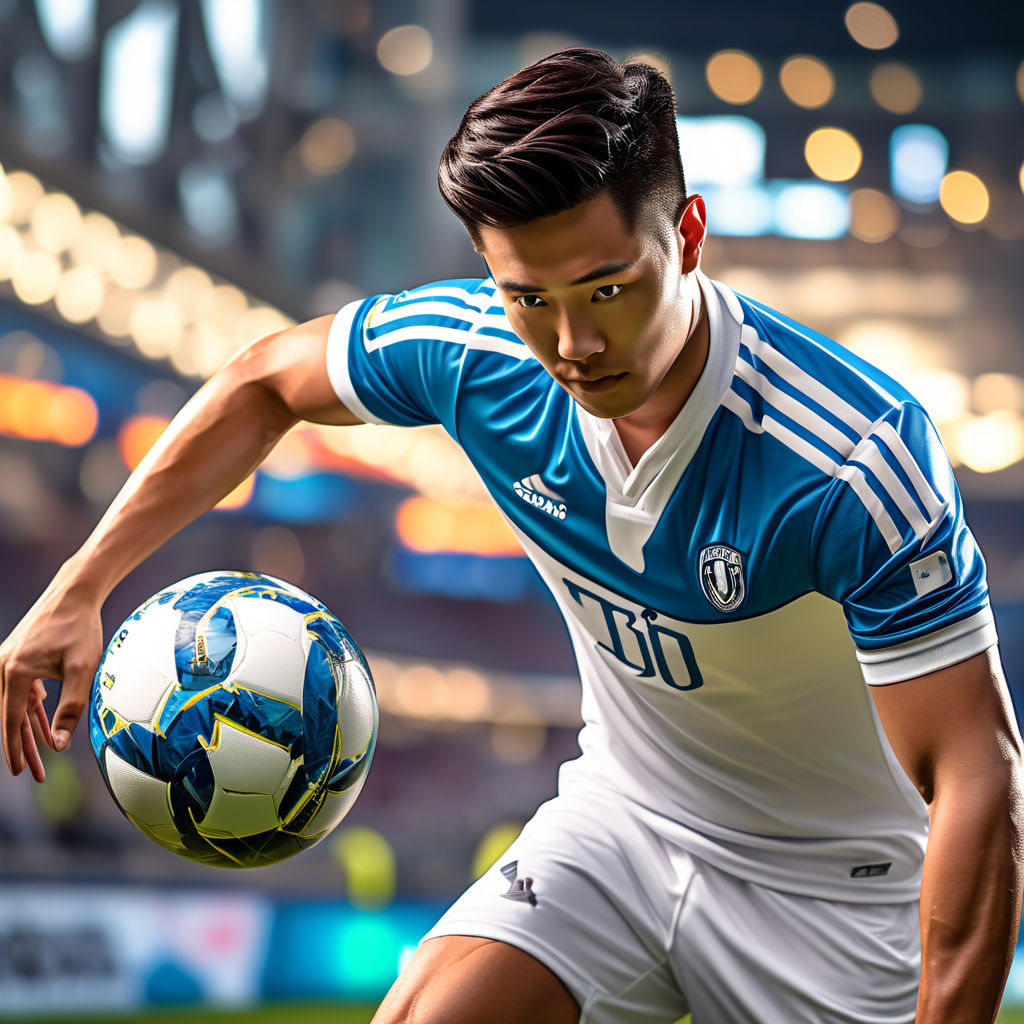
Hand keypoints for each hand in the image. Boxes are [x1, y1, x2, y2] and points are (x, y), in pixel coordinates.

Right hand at [0, 581, 103, 780]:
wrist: (75, 592)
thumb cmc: (81, 628)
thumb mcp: (81, 671)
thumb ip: (70, 709)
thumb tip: (57, 745)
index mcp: (15, 673)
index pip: (12, 721)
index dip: (17, 750)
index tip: (20, 772)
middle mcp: (3, 666)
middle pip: (11, 716)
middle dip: (22, 746)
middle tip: (32, 773)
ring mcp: (8, 660)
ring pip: (16, 704)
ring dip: (27, 729)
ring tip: (38, 756)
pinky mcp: (18, 656)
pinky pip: (21, 689)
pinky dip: (31, 708)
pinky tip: (39, 723)